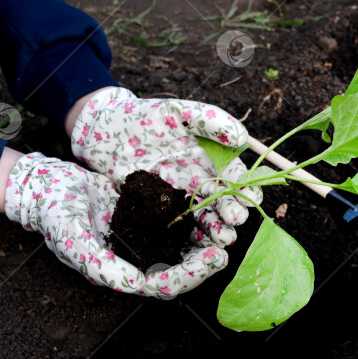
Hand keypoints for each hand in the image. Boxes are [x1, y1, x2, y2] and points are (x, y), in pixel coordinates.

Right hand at [4, 153, 227, 297]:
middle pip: (178, 269)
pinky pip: (171, 222)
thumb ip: (103, 265)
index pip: (164, 284)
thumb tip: (135, 284)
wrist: (46, 186)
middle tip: (227, 246)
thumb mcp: (74, 240)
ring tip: (224, 229)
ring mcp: (140, 239)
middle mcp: (134, 260)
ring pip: (179, 246)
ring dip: (201, 240)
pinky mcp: (142, 217)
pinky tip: (206, 206)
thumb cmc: (55, 216)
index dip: (191, 275)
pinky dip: (189, 218)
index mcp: (121, 273)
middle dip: (204, 261)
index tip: (215, 259)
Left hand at [69, 87, 262, 245]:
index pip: (236, 177)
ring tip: (223, 239)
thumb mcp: (178, 112)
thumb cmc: (146, 117)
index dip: (246, 189)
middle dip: (233, 213)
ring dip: (217, 230)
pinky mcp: (162, 213)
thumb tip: (241, 137)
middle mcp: (202, 181)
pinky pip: (180, 228)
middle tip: (234, 221)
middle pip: (224, 202)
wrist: (107, 133)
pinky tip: (199, 246)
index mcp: (212, 159)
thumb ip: (210, 120)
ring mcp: (183, 199)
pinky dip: (192, 238)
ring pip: (206, 218)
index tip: (250, 198)